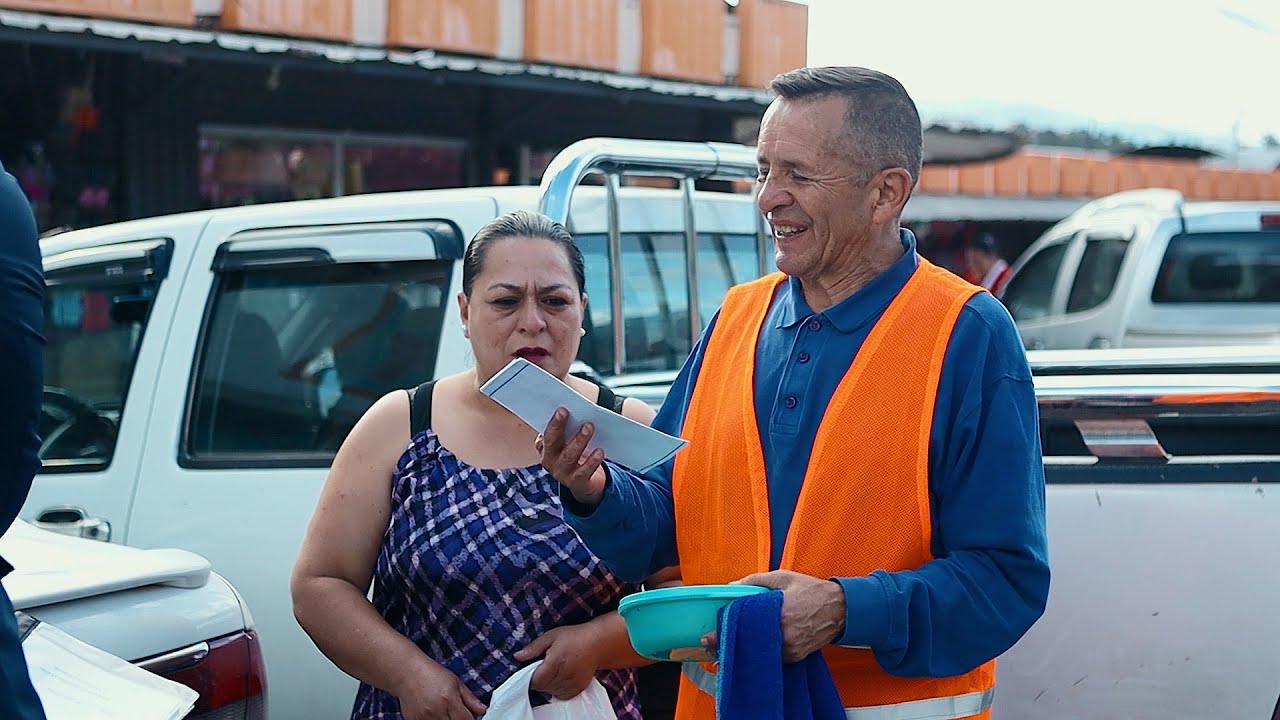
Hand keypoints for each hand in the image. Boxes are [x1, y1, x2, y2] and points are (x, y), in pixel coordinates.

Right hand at [395, 660, 486, 719]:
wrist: (407, 672)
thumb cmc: (432, 674)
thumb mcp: (455, 682)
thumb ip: (469, 698)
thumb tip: (482, 710)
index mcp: (450, 700)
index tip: (469, 716)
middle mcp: (437, 711)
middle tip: (456, 713)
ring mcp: (424, 718)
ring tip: (444, 712)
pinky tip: (433, 714)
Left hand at [513, 623, 602, 699]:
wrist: (598, 643)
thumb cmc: (574, 637)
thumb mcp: (551, 636)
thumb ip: (533, 648)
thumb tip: (517, 656)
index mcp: (555, 662)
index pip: (535, 680)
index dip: (530, 676)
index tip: (532, 668)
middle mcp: (564, 676)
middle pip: (542, 687)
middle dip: (539, 679)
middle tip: (544, 665)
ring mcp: (572, 684)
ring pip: (551, 692)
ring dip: (548, 684)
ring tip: (553, 670)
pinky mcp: (578, 689)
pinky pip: (561, 695)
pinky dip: (557, 689)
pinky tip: (560, 677)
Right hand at [537, 408, 606, 505]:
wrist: (583, 482)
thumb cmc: (574, 452)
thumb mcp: (568, 440)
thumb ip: (568, 427)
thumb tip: (579, 404)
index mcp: (546, 447)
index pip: (546, 433)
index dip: (552, 422)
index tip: (561, 408)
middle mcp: (550, 460)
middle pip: (552, 442)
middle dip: (558, 426)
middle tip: (566, 411)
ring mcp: (562, 473)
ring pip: (568, 456)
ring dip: (578, 440)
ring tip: (589, 427)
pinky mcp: (576, 483)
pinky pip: (583, 472)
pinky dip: (592, 461)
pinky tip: (600, 451)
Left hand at [699, 571, 846, 662]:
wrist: (840, 609)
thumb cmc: (811, 590)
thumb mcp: (783, 577)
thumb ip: (755, 580)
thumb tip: (731, 587)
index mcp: (778, 613)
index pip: (744, 625)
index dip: (724, 632)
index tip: (707, 637)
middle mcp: (784, 634)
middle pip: (748, 643)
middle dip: (728, 645)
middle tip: (711, 645)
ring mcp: (790, 649)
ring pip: (759, 654)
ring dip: (743, 651)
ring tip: (727, 647)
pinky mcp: (794, 658)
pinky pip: (772, 657)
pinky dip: (760, 653)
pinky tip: (749, 649)